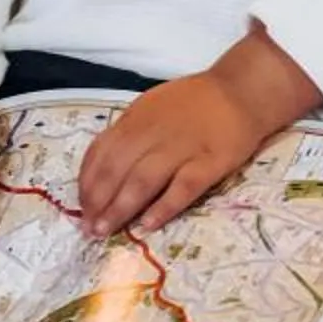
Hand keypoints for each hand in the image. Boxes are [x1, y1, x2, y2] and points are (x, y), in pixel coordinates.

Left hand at [76, 32, 318, 241]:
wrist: (242, 90)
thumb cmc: (193, 102)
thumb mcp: (151, 108)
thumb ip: (128, 134)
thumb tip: (100, 168)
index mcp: (136, 120)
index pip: (101, 153)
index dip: (87, 182)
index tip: (80, 206)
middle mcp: (153, 133)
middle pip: (116, 170)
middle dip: (97, 201)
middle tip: (88, 228)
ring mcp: (182, 147)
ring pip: (143, 180)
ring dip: (120, 208)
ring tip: (106, 231)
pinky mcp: (210, 162)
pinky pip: (183, 187)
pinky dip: (163, 207)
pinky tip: (147, 225)